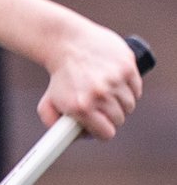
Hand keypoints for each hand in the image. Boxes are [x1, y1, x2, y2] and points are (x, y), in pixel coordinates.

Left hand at [35, 20, 142, 139]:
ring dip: (121, 103)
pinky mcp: (127, 67)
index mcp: (80, 107)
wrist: (68, 43)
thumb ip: (53, 125)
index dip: (102, 132)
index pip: (106, 134)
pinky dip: (130, 89)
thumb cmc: (59, 76)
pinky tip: (117, 84)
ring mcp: (115, 80)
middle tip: (101, 109)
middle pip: (119, 120)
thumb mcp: (47, 103)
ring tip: (108, 95)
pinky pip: (136, 89)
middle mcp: (99, 94)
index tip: (99, 127)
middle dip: (111, 117)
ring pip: (129, 105)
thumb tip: (66, 140)